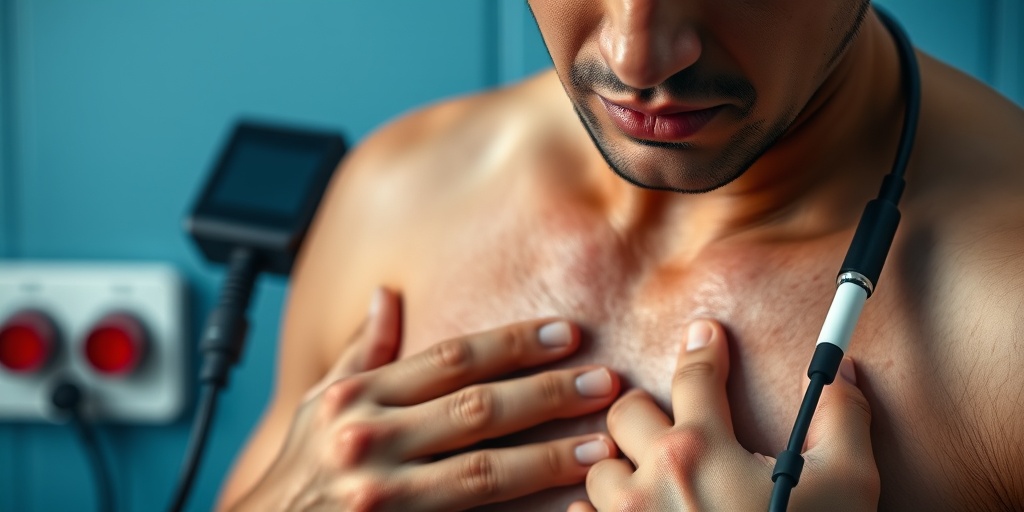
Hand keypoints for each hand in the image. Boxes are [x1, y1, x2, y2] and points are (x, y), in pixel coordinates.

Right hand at [233, 288, 619, 510]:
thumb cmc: (299, 468)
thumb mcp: (319, 403)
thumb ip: (362, 351)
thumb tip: (387, 294)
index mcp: (356, 395)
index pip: (450, 358)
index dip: (512, 344)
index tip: (565, 334)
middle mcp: (366, 439)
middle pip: (476, 408)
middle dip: (547, 394)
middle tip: (605, 382)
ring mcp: (380, 494)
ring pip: (482, 470)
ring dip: (549, 457)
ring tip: (600, 445)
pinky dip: (517, 511)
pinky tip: (560, 503)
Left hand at [570, 319, 879, 510]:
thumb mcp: (848, 485)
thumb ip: (840, 418)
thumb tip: (840, 371)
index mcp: (704, 449)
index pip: (695, 374)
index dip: (704, 348)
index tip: (705, 334)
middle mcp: (653, 479)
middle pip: (624, 412)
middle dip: (648, 411)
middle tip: (673, 425)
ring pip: (599, 469)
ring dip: (624, 467)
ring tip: (653, 480)